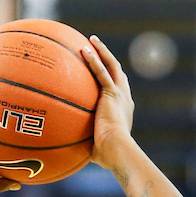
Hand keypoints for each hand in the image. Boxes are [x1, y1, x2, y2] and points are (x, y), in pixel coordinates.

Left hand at [80, 35, 134, 171]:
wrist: (118, 150)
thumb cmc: (108, 156)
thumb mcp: (97, 149)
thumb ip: (86, 146)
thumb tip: (71, 154)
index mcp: (123, 110)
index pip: (117, 90)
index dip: (111, 80)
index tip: (103, 73)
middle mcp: (124, 98)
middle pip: (117, 72)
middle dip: (108, 58)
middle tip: (96, 47)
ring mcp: (119, 94)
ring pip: (111, 65)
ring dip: (101, 51)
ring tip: (90, 40)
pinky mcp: (112, 93)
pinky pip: (101, 71)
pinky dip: (93, 59)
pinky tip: (84, 49)